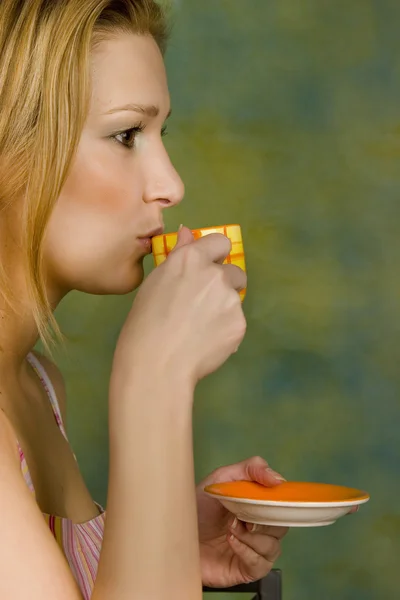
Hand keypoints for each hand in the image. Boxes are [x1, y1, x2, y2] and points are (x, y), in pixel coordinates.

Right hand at [112, 226, 246, 385]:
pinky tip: (205, 342)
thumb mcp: (156, 282)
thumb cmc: (145, 322)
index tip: (208, 267)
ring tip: (200, 327)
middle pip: (234, 271)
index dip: (215, 255)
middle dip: (224, 284)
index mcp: (191, 259)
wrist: (157, 362)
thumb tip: (188, 233)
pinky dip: (225, 330)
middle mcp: (215, 274)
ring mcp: (230, 300)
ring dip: (224, 307)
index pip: (220, 242)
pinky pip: (236, 322)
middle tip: (203, 304)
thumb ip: (179, 255)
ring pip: (234, 298)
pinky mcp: (240, 324)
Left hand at [196, 456, 287, 587]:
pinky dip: (248, 551)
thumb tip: (277, 478)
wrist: (172, 537)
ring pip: (273, 546)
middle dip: (268, 519)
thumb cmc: (194, 509)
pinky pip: (260, 564)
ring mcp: (252, 550)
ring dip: (254, 536)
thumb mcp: (220, 480)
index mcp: (255, 506)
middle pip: (281, 525)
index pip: (280, 504)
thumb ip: (249, 469)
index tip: (273, 493)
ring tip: (231, 528)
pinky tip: (232, 541)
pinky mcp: (245, 570)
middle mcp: (256, 528)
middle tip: (248, 514)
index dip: (281, 500)